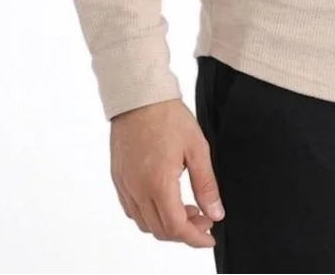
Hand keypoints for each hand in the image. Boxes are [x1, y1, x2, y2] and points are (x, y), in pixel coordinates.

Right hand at [110, 97, 224, 247]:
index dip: (195, 238)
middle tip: (204, 218)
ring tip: (187, 207)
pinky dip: (150, 214)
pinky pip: (132, 210)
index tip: (209, 237)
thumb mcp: (197, 148)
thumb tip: (215, 213)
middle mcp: (137, 189)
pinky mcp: (118, 179)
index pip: (176, 227)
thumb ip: (206, 185)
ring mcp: (125, 185)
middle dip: (185, 232)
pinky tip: (165, 200)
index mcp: (158, 183)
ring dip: (167, 224)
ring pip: (145, 223)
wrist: (139, 96)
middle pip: (160, 230)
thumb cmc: (168, 116)